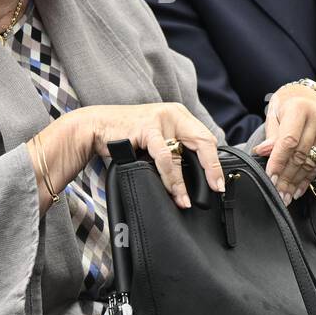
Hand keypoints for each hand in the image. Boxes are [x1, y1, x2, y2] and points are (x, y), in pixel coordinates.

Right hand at [70, 103, 223, 208]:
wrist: (97, 126)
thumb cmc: (126, 135)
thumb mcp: (156, 137)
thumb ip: (174, 147)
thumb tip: (195, 173)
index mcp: (179, 115)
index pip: (205, 138)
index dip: (215, 162)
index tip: (218, 182)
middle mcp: (173, 114)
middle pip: (203, 142)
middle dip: (212, 169)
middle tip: (216, 189)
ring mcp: (160, 119)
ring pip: (181, 154)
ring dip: (184, 182)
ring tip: (186, 201)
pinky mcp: (147, 128)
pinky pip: (163, 157)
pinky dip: (169, 177)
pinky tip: (171, 190)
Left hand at [254, 84, 315, 204]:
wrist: (310, 94)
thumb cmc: (288, 103)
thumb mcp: (275, 113)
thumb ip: (271, 135)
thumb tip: (263, 152)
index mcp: (299, 108)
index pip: (288, 141)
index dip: (278, 161)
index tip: (270, 178)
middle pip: (300, 154)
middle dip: (286, 177)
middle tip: (277, 193)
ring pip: (311, 161)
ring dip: (297, 181)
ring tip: (286, 195)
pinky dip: (309, 177)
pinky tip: (299, 188)